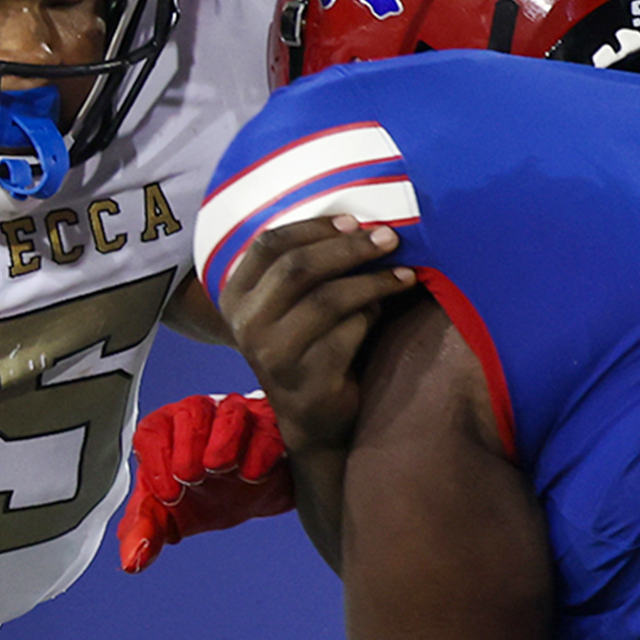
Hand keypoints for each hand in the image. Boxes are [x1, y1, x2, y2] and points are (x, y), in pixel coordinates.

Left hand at [118, 392, 294, 572]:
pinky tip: (253, 474)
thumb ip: (146, 533)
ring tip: (221, 469)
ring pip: (231, 413)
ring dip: (224, 440)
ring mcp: (239, 418)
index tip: (169, 494)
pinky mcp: (272, 428)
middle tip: (193, 478)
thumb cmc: (201, 497)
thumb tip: (132, 563)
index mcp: (166, 433)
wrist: (249, 498)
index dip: (156, 460)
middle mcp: (201, 418)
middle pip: (190, 413)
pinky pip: (268, 427)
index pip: (153, 431)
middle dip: (189, 446)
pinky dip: (261, 449)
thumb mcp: (169, 516)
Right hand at [218, 213, 421, 457]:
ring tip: (403, 274)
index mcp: (236, 297)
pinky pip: (347, 333)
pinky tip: (386, 308)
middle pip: (299, 268)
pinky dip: (371, 315)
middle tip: (389, 238)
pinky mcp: (305, 381)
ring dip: (372, 281)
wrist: (313, 418)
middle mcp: (246, 326)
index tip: (355, 222)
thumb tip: (360, 224)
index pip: (268, 245)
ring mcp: (272, 356)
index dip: (314, 228)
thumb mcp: (293, 304)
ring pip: (327, 299)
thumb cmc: (310, 346)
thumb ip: (308, 267)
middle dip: (350, 248)